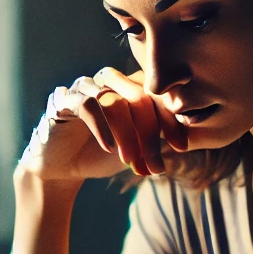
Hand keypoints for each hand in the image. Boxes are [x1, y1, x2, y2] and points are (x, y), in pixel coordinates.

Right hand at [18, 69, 185, 182]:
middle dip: (151, 132)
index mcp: (127, 88)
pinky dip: (102, 128)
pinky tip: (108, 149)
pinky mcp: (63, 100)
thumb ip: (159, 137)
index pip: (157, 94)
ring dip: (127, 135)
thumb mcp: (138, 148)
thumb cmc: (100, 155)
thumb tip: (191, 134)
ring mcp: (84, 88)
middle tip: (156, 163)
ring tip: (131, 161)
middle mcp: (107, 82)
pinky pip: (87, 106)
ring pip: (114, 100)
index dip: (172, 119)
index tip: (182, 147)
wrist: (61, 171)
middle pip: (139, 95)